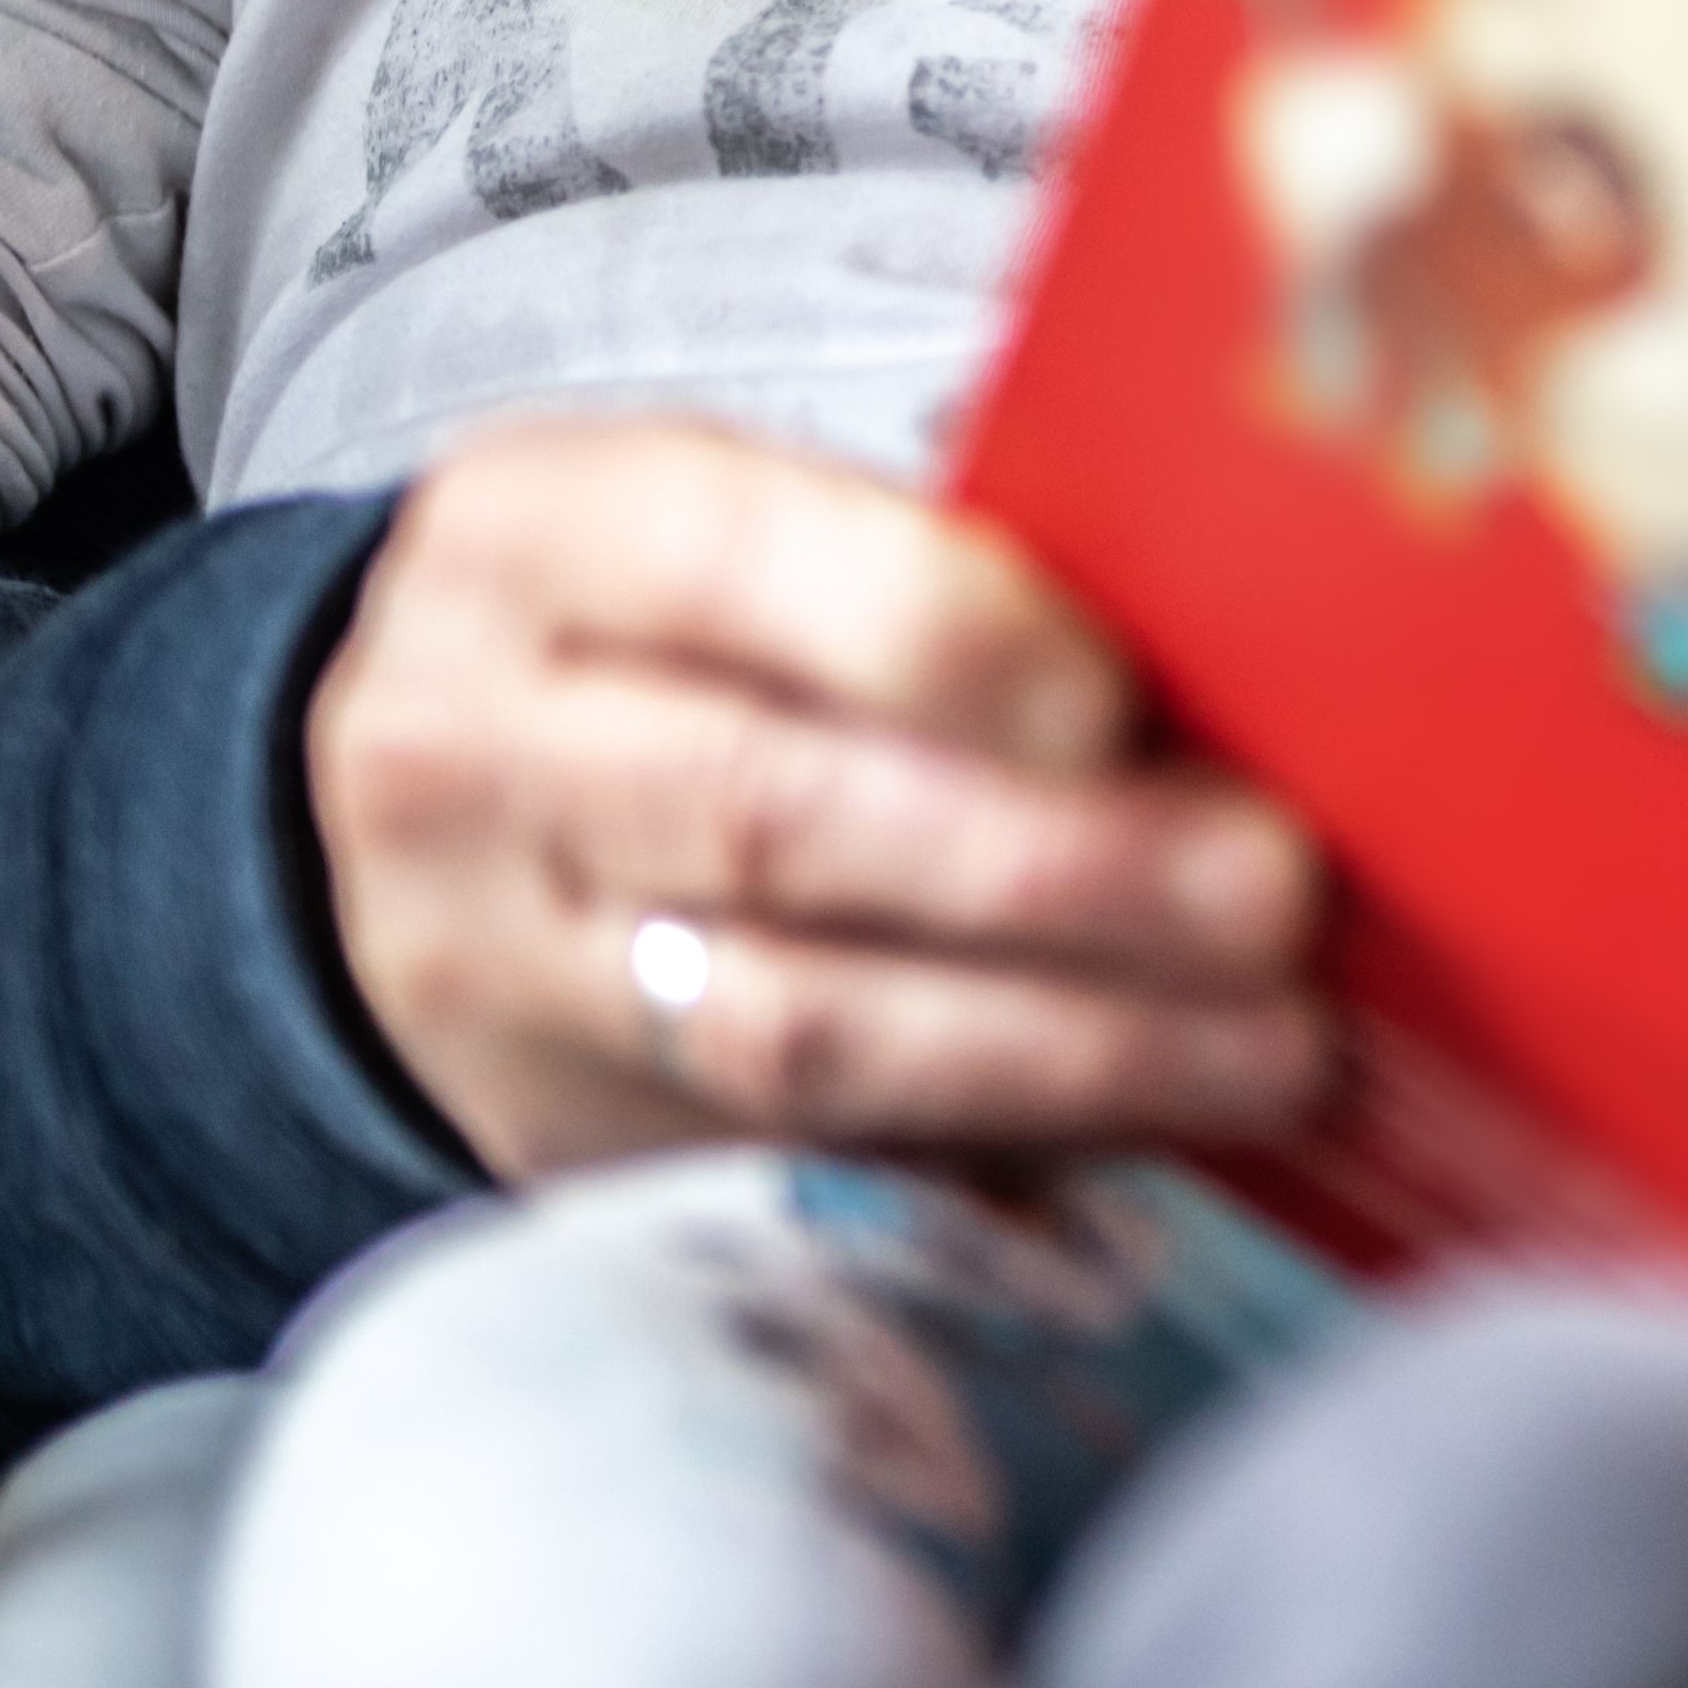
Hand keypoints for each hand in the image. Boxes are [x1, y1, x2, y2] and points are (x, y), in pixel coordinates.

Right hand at [307, 422, 1324, 1179]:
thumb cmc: (669, 630)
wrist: (414, 809)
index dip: (956, 640)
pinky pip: (803, 1158)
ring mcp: (497, 966)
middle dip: (1059, 866)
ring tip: (1269, 1046)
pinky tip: (1160, 1125)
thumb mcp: (743, 529)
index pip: (736, 566)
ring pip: (790, 1026)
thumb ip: (939, 569)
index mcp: (539, 540)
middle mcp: (476, 753)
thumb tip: (1232, 662)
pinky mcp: (559, 1134)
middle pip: (776, 818)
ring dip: (1064, 1044)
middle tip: (1273, 893)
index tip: (1130, 703)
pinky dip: (1005, 1149)